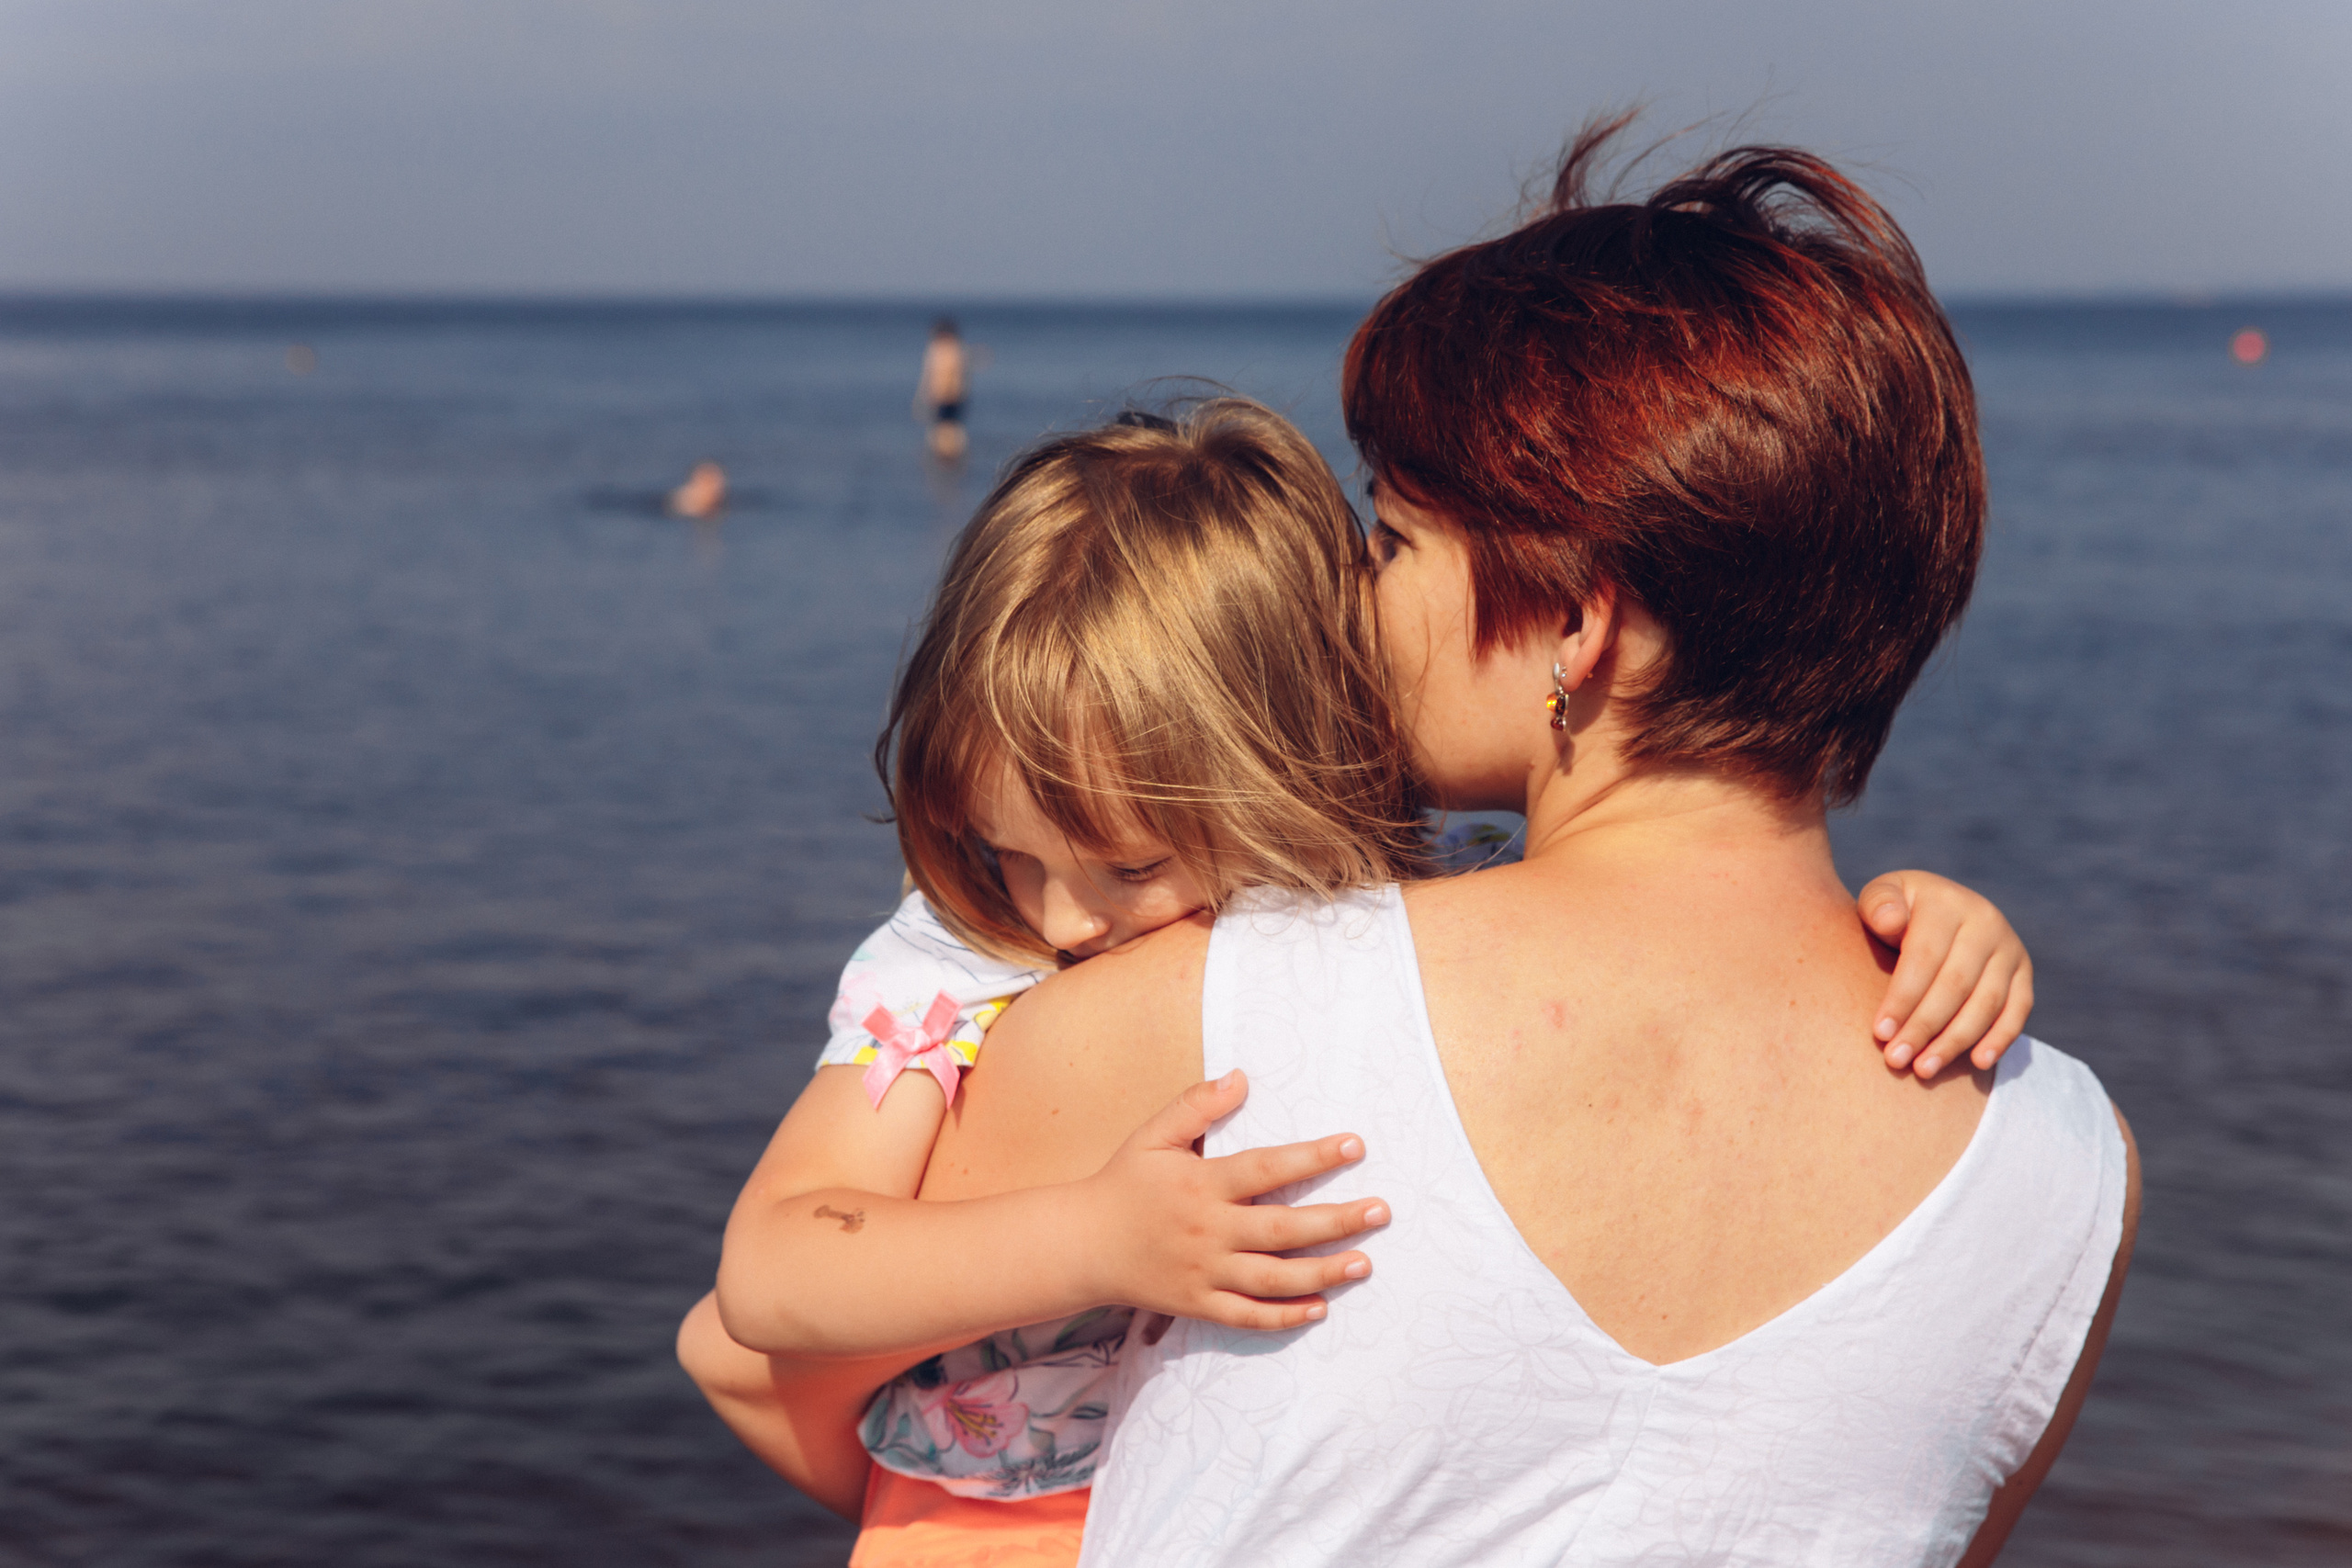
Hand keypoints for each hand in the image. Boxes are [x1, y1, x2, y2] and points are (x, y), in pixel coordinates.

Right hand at [1077, 1070, 1387, 1330]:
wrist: (1082, 1245)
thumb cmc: (1123, 1183)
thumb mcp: (1152, 1135)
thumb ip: (1195, 1106)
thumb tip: (1239, 1077)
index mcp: (1201, 1184)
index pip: (1266, 1168)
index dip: (1312, 1157)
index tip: (1355, 1146)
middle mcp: (1208, 1231)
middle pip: (1282, 1229)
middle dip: (1336, 1221)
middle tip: (1380, 1211)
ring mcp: (1204, 1273)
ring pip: (1273, 1278)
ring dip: (1322, 1273)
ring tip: (1364, 1263)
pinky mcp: (1198, 1305)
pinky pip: (1247, 1317)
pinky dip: (1284, 1317)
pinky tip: (1320, 1309)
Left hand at [1860, 871, 2034, 1078]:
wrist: (1937, 907)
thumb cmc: (1896, 911)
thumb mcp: (1880, 896)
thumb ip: (1878, 905)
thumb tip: (1892, 922)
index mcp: (1946, 903)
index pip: (1924, 958)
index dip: (1902, 998)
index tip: (1879, 1033)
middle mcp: (1986, 921)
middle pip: (1955, 985)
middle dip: (1924, 1027)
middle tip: (1896, 1060)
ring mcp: (2009, 947)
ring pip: (1986, 1003)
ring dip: (1955, 1041)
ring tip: (1924, 1070)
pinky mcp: (2024, 971)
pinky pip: (2018, 1009)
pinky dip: (2001, 1038)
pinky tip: (1978, 1063)